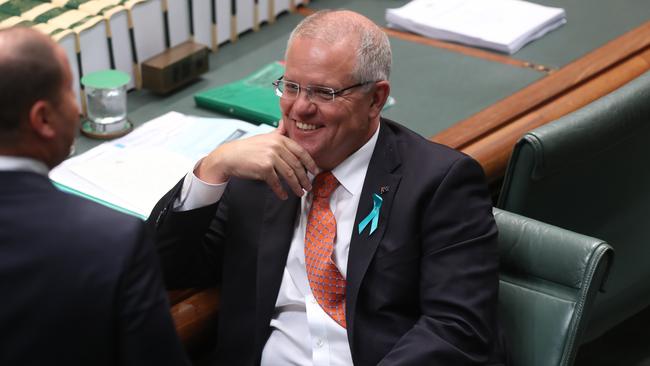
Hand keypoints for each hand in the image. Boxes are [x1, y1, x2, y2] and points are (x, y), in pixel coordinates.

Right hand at [195, 120, 317, 199]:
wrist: (229, 156)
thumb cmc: (246, 148)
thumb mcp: (264, 137)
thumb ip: (277, 133)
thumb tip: (285, 125)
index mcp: (279, 139)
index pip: (301, 151)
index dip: (310, 163)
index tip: (314, 171)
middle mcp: (277, 146)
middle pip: (296, 165)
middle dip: (304, 178)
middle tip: (308, 186)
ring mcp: (271, 157)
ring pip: (289, 175)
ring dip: (296, 186)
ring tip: (299, 192)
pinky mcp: (264, 168)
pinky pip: (277, 182)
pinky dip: (281, 191)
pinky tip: (283, 195)